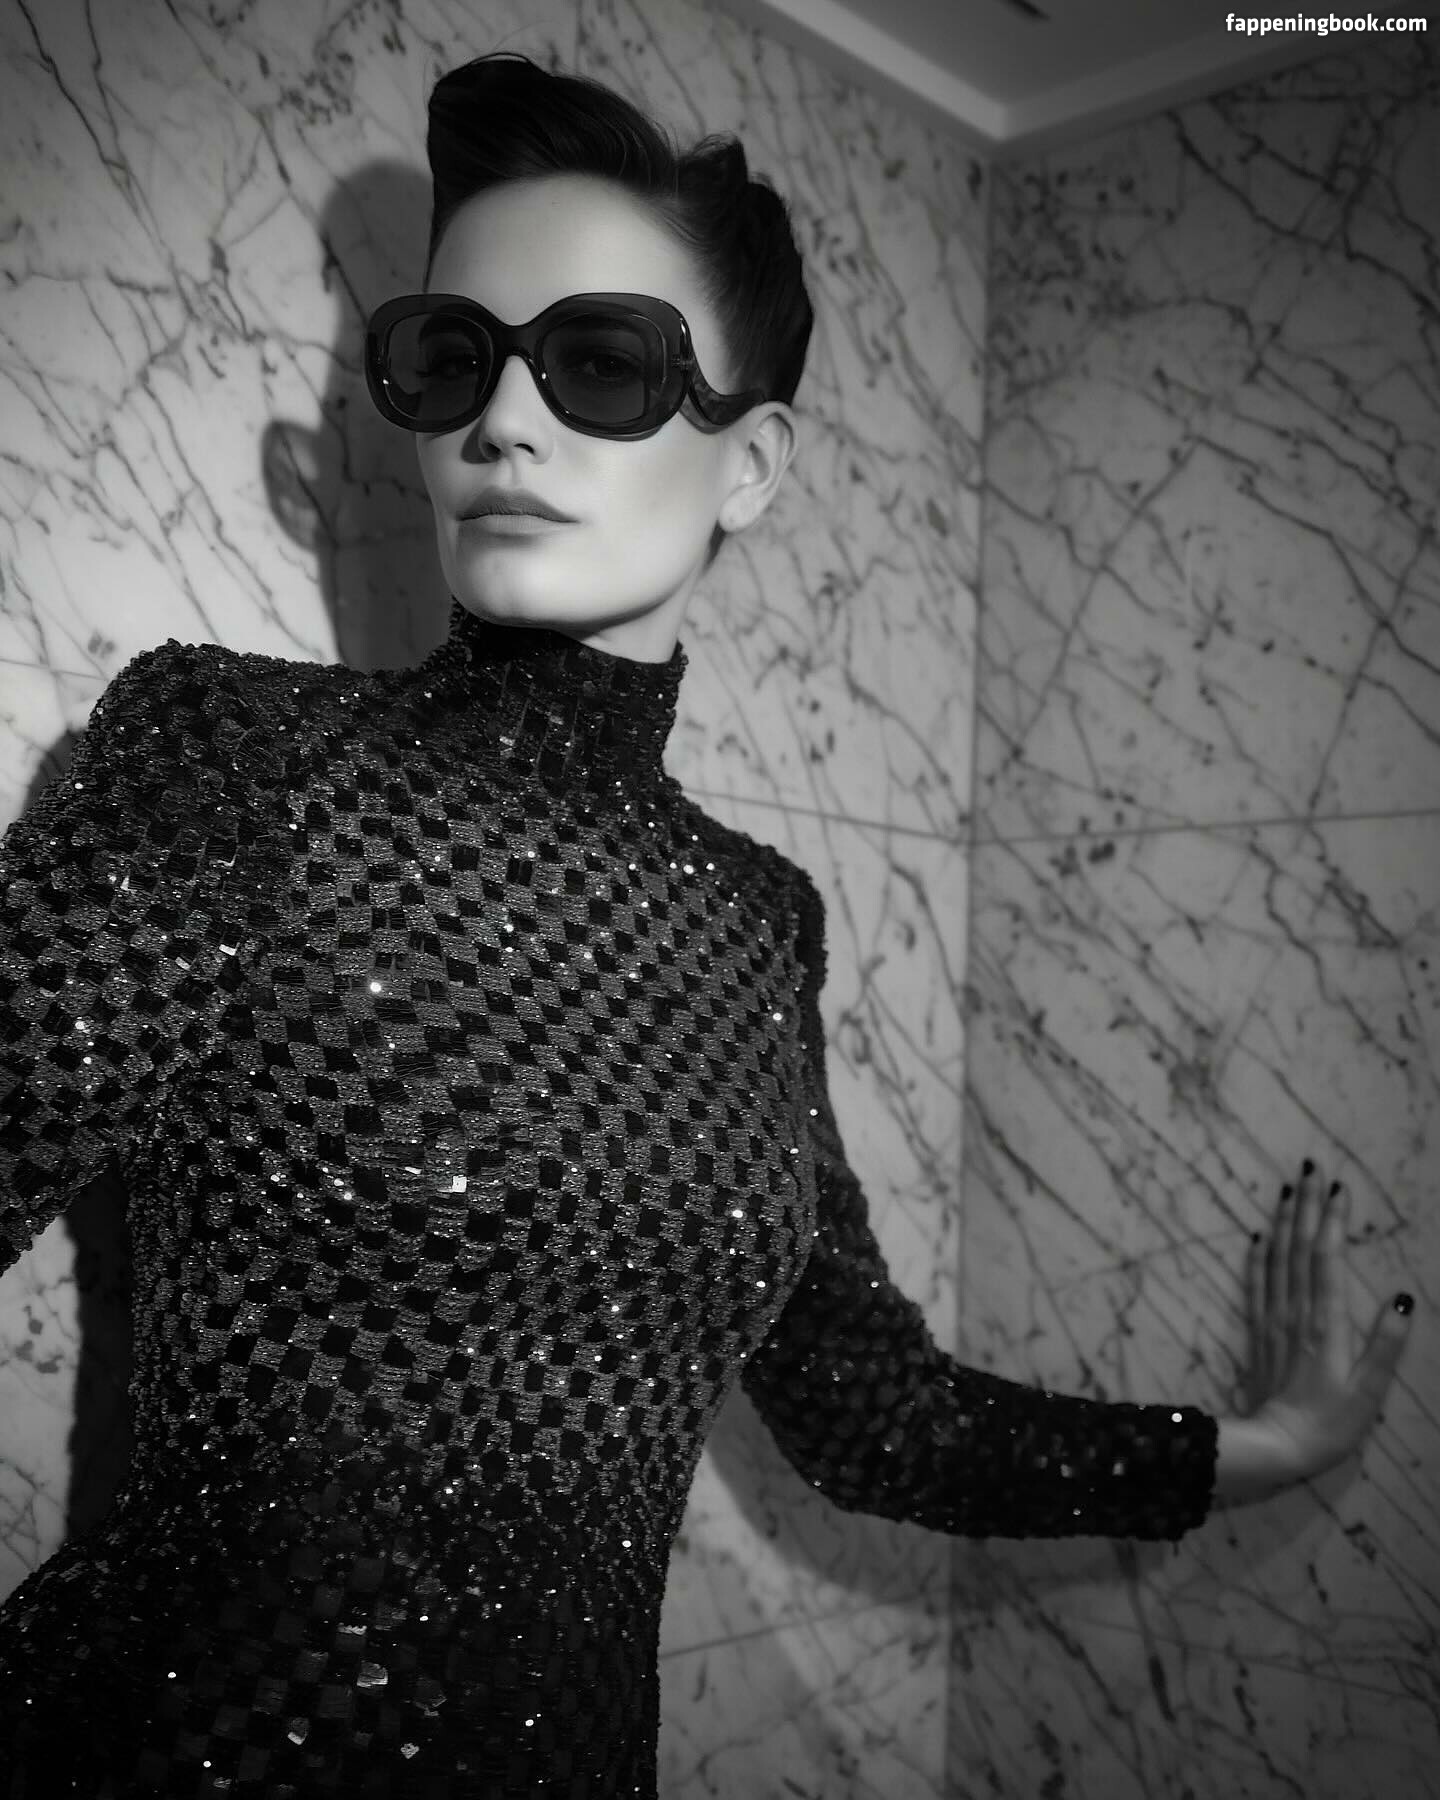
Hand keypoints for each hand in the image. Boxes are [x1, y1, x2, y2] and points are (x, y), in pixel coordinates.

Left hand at [1241, 1158, 1413, 1480]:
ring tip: (1288, 1189)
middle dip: (1307, 1206)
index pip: (1328, 1259)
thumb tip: (1403, 1297)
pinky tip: (1260, 1236)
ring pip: (1278, 1258)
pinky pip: (1257, 1284)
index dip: (1333, 1221)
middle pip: (1301, 1248)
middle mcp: (1297, 1312)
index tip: (1337, 1186)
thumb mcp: (1371, 1390)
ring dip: (1284, 1221)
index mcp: (1326, 1322)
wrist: (1275, 1447)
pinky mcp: (1260, 1332)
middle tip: (1309, 1167)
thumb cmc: (1330, 1423)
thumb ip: (1386, 1343)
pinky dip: (1258, 1255)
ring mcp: (1275, 1320)